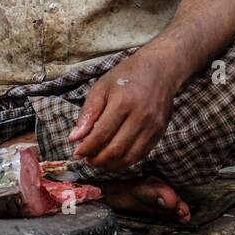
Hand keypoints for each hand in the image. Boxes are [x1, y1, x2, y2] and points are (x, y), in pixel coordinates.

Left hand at [68, 50, 177, 171]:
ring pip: (129, 157)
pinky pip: (140, 155)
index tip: (77, 153)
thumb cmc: (126, 76)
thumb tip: (74, 138)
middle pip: (115, 149)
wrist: (159, 69)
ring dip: (110, 165)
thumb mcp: (101, 88)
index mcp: (123, 103)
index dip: (87, 148)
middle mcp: (140, 117)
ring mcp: (152, 127)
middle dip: (97, 160)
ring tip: (98, 161)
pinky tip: (113, 158)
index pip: (101, 134)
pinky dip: (124, 162)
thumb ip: (87, 114)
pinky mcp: (159, 133)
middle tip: (86, 159)